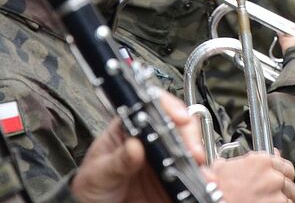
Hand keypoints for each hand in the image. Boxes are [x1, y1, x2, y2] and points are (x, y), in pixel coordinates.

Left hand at [71, 92, 206, 202]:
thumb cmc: (92, 188)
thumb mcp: (98, 173)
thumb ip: (116, 161)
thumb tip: (134, 145)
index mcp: (130, 130)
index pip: (153, 108)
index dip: (168, 107)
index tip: (178, 117)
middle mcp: (151, 143)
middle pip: (178, 126)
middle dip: (190, 135)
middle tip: (192, 151)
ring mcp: (164, 163)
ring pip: (190, 152)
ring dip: (199, 159)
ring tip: (201, 170)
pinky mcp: (173, 184)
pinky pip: (192, 178)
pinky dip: (201, 179)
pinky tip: (202, 182)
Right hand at [211, 151, 294, 202]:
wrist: (213, 201)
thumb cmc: (216, 188)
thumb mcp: (224, 166)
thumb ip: (241, 161)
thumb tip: (244, 162)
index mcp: (261, 161)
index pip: (282, 162)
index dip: (279, 169)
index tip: (277, 173)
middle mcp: (272, 176)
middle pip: (289, 177)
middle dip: (283, 182)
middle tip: (275, 188)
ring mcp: (277, 194)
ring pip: (291, 194)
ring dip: (284, 196)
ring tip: (272, 199)